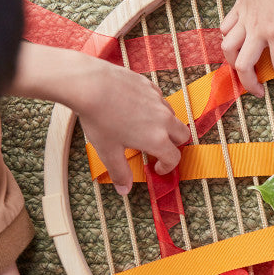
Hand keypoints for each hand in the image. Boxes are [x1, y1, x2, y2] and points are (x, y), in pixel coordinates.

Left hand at [77, 61, 189, 194]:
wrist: (90, 84)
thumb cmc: (99, 119)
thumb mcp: (108, 151)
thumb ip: (120, 172)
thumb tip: (124, 190)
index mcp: (157, 140)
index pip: (174, 158)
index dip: (167, 167)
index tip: (156, 168)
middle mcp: (164, 120)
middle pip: (183, 136)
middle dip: (174, 145)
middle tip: (158, 149)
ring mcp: (159, 101)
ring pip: (172, 116)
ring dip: (165, 126)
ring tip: (144, 128)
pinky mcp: (150, 86)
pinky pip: (160, 100)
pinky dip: (154, 108)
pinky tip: (136, 109)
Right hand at [220, 0, 273, 96]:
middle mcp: (256, 30)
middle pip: (243, 66)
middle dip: (250, 84)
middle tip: (260, 90)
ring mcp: (243, 20)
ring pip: (228, 50)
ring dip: (234, 64)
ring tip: (245, 69)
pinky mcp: (237, 10)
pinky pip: (226, 30)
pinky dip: (229, 39)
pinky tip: (239, 41)